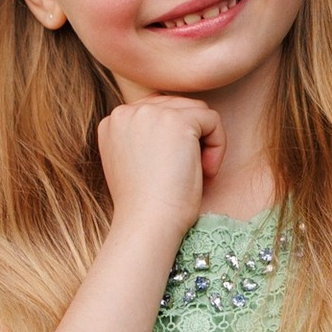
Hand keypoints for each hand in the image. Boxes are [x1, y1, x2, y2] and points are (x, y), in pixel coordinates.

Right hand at [96, 96, 219, 245]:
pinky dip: (218, 146)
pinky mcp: (177, 121)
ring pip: (197, 111)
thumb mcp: (135, 163)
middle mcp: (126, 112)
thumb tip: (180, 124)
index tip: (173, 170)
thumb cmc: (146, 205)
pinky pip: (212, 120)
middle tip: (190, 174)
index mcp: (112, 122)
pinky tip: (208, 172)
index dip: (174, 139)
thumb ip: (145, 137)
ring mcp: (150, 113)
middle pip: (178, 107)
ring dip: (206, 142)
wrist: (147, 224)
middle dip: (192, 139)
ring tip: (200, 173)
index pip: (157, 111)